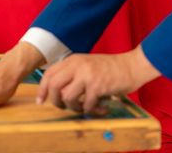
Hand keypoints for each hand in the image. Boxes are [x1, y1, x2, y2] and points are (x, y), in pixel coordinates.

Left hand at [37, 46, 160, 112]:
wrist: (131, 66)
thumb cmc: (109, 69)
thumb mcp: (85, 65)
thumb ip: (72, 74)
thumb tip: (58, 93)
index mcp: (72, 60)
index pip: (49, 74)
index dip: (42, 89)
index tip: (40, 101)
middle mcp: (77, 66)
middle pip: (54, 86)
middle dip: (56, 101)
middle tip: (64, 107)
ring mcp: (87, 75)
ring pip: (68, 97)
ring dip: (75, 107)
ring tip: (85, 107)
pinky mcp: (98, 86)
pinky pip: (87, 105)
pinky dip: (92, 110)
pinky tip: (101, 108)